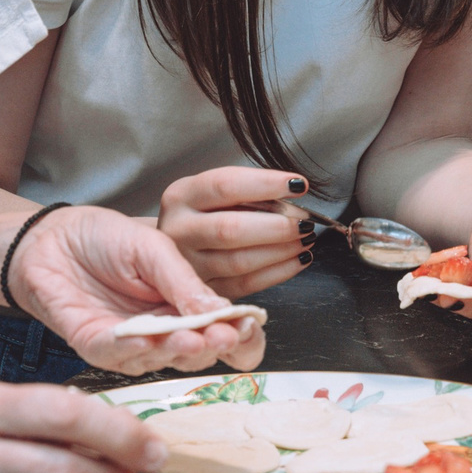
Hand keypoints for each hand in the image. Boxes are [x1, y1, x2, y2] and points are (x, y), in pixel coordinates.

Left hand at [10, 205, 268, 373]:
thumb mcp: (153, 248)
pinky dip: (131, 349)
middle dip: (214, 346)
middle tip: (224, 335)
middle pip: (198, 355)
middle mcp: (163, 332)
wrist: (52, 236)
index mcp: (186, 307)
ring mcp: (129, 344)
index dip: (242, 337)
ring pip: (159, 360)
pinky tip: (146, 338)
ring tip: (193, 338)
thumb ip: (183, 280)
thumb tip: (222, 311)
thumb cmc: (104, 239)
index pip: (225, 334)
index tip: (250, 326)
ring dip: (177, 351)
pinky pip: (115, 355)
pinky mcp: (94, 346)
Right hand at [156, 166, 314, 296]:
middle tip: (305, 221)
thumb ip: (246, 192)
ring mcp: (188, 264)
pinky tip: (298, 259)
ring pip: (240, 261)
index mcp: (181, 196)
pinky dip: (278, 272)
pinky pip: (246, 284)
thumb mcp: (210, 193)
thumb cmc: (201, 214)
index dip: (265, 184)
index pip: (225, 185)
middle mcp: (179, 230)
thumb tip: (292, 196)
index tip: (298, 184)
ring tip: (305, 239)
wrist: (166, 248)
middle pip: (230, 229)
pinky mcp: (204, 288)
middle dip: (276, 226)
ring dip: (281, 250)